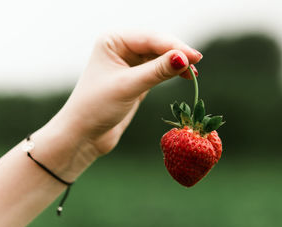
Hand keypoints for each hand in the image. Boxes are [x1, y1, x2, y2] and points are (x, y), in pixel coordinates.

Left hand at [53, 31, 201, 155]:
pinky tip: (184, 76)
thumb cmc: (96, 107)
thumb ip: (157, 72)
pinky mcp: (137, 77)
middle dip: (177, 53)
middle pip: (158, 44)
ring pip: (160, 56)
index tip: (194, 57)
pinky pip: (159, 69)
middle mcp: (122, 47)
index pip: (150, 38)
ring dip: (177, 63)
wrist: (84, 134)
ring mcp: (130, 62)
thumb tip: (184, 58)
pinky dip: (172, 72)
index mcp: (113, 40)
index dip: (174, 46)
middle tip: (197, 63)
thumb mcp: (128, 87)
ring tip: (193, 73)